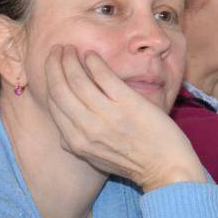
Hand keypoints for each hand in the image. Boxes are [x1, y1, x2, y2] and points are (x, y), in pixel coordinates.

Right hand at [44, 45, 205, 190]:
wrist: (166, 168)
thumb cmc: (135, 163)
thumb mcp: (96, 160)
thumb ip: (78, 145)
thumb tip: (63, 135)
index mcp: (76, 143)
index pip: (54, 105)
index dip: (50, 82)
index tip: (52, 68)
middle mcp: (86, 129)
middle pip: (60, 89)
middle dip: (55, 66)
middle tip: (57, 51)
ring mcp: (107, 116)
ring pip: (78, 80)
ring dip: (71, 60)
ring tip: (71, 49)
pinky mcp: (127, 104)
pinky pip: (104, 77)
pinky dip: (95, 62)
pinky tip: (92, 55)